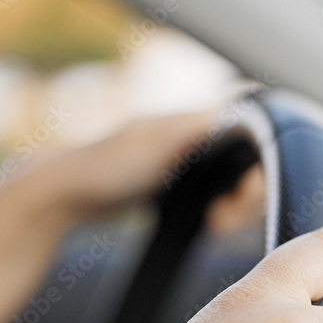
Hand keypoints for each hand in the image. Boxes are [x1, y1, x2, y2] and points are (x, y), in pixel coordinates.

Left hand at [35, 112, 264, 230]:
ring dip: (234, 210)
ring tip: (216, 226)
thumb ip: (203, 123)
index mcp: (196, 122)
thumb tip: (250, 96)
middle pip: (249, 167)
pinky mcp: (178, 185)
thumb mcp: (158, 142)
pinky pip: (218, 198)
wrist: (63, 197)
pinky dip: (220, 213)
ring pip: (235, 186)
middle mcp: (197, 138)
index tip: (244, 197)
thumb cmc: (106, 166)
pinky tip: (210, 223)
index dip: (259, 171)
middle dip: (246, 199)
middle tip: (223, 222)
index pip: (253, 139)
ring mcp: (188, 162)